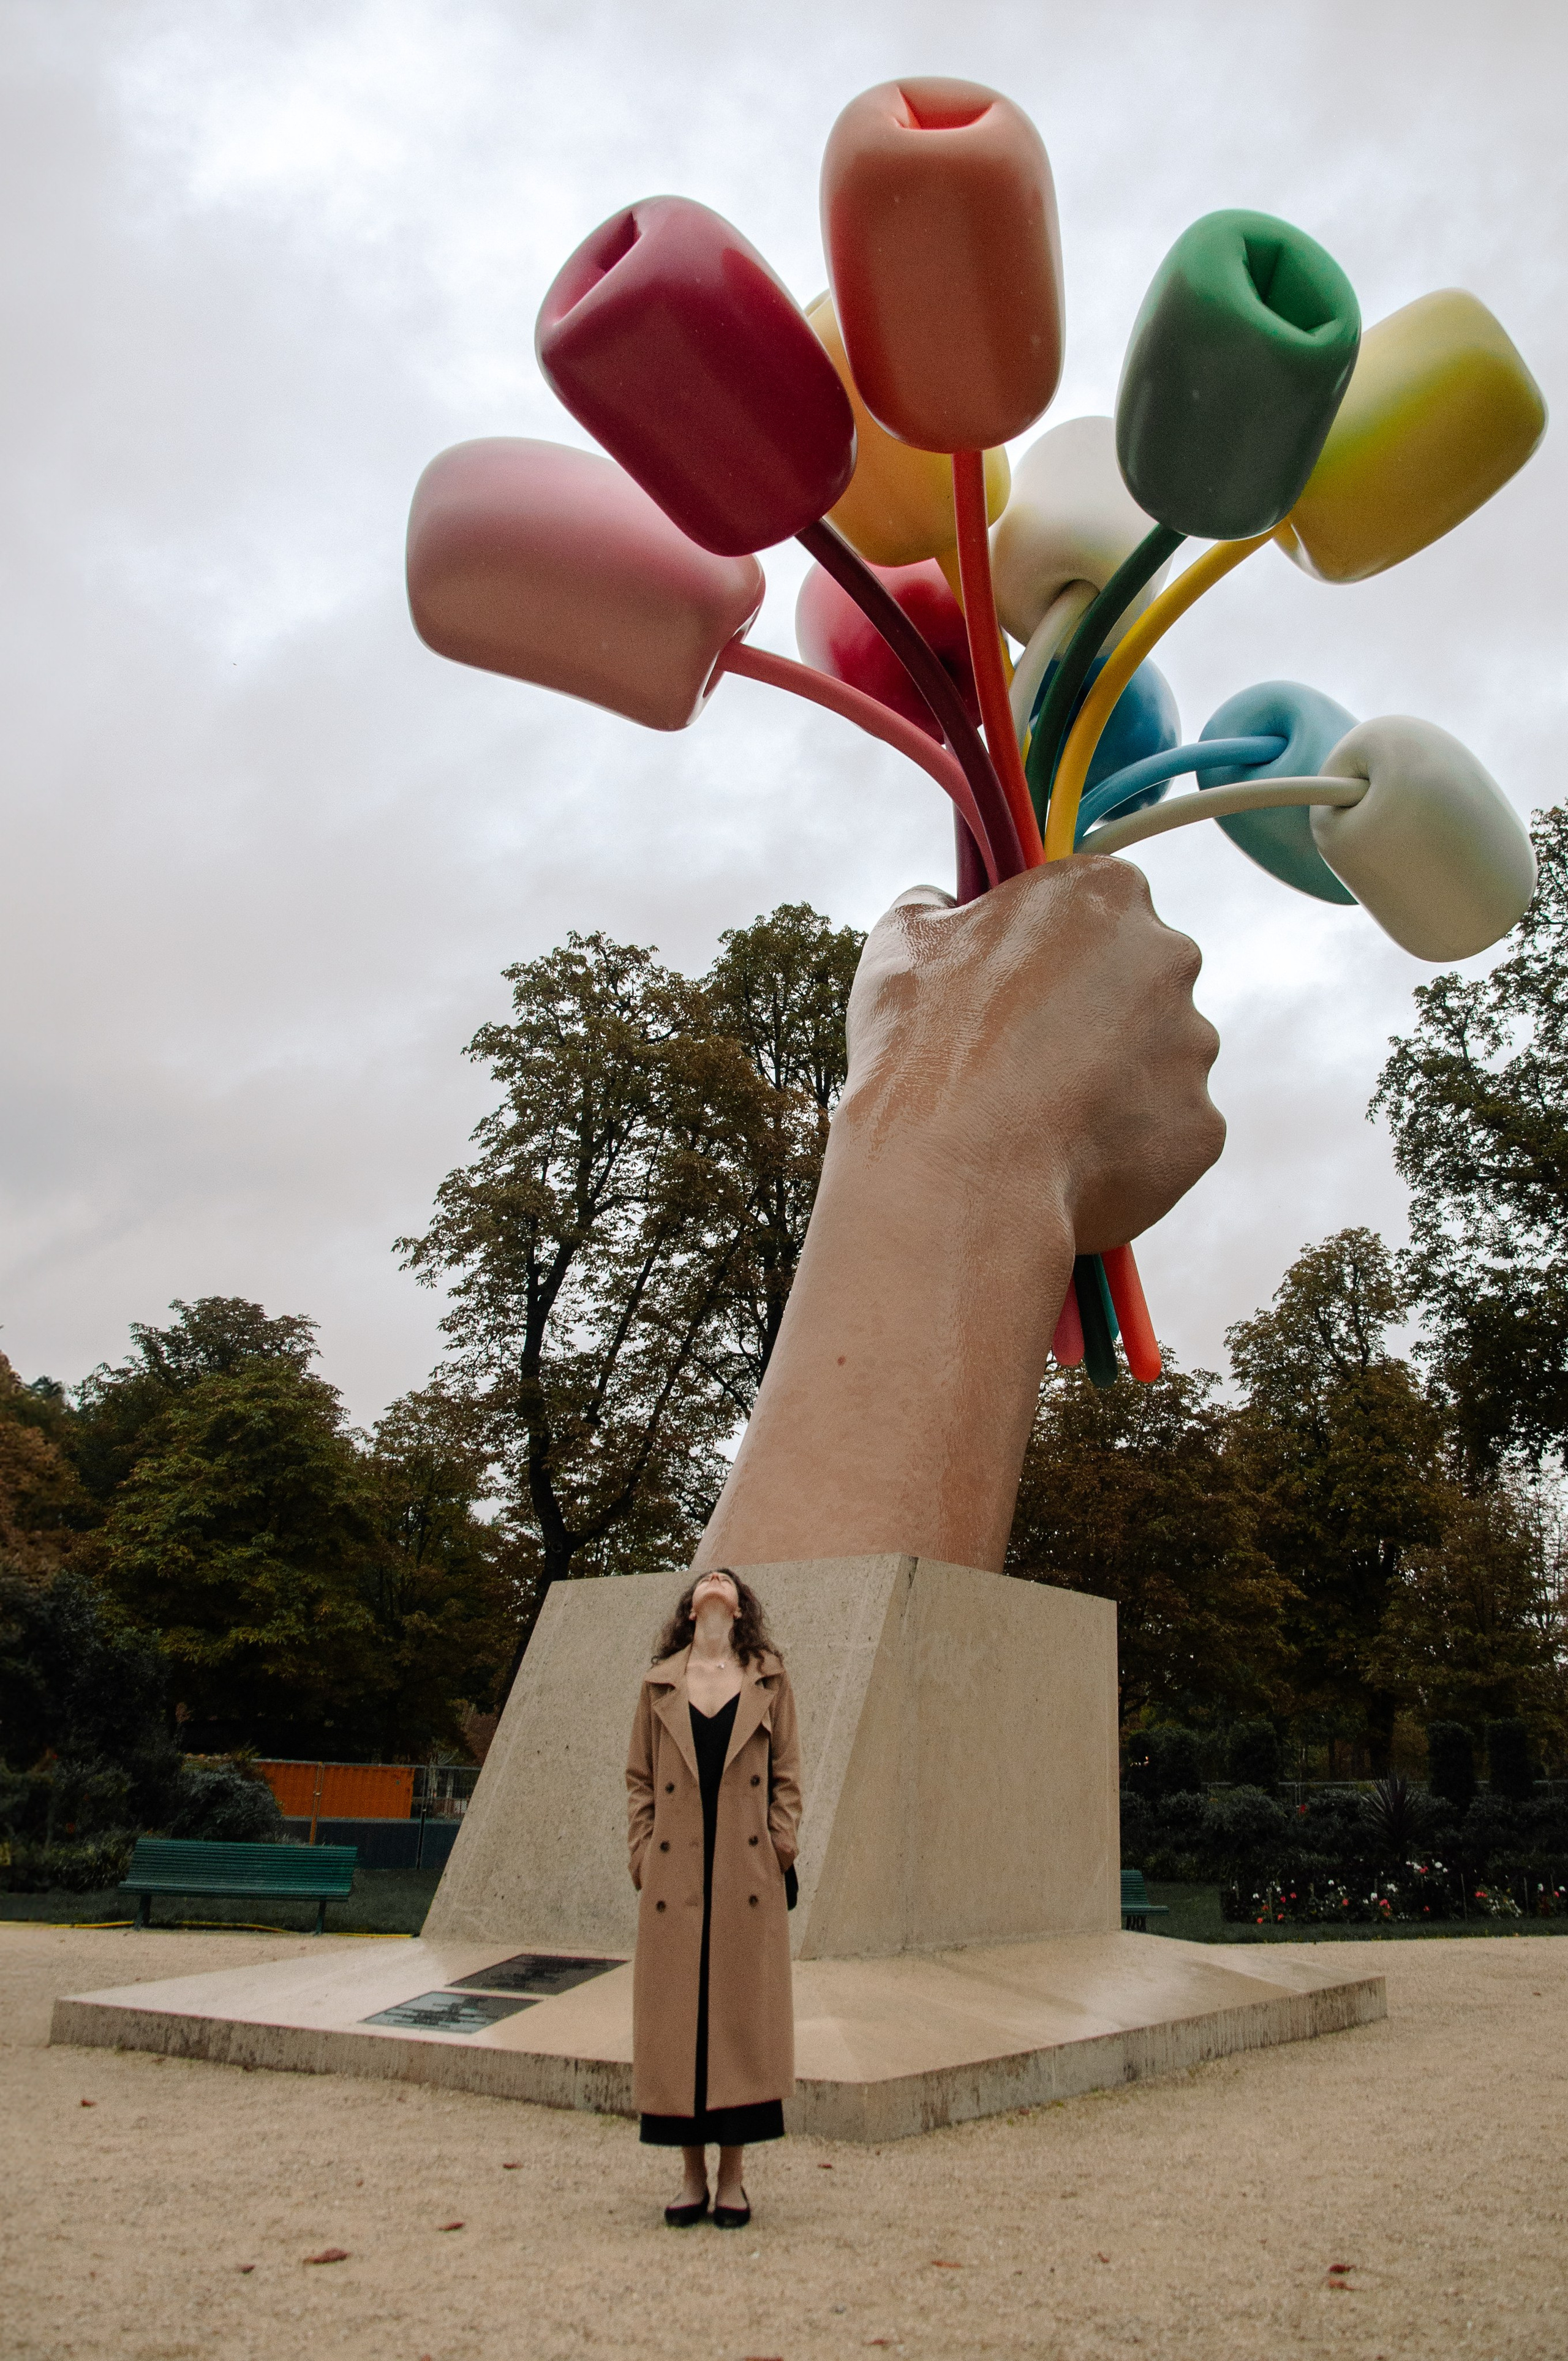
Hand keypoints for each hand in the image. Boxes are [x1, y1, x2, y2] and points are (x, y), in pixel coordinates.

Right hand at [840, 855, 1222, 1254]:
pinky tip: (1065, 1160)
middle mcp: (1170, 959)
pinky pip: (1162, 1134)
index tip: (1015, 986)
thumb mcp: (903, 942)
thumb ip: (937, 905)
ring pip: (1155, 1062)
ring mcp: (1193, 1048)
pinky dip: (1123, 1148)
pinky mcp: (1201, 1128)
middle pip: (1137, 982)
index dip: (1051, 950)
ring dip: (1109, 1083)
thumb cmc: (924, 1045)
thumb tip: (941, 904)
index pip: (1095, 906)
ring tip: (1035, 1120)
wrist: (955, 1173)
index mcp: (1105, 893)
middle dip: (1092, 1015)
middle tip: (1022, 1058)